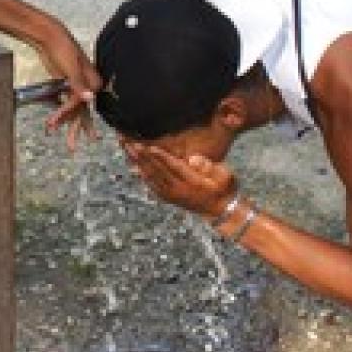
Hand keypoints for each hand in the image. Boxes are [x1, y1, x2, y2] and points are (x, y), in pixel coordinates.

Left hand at [38, 30, 101, 150]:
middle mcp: (87, 85)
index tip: (55, 120)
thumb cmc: (62, 47)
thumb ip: (79, 84)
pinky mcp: (66, 85)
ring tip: (68, 143)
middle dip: (77, 129)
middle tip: (72, 148)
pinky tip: (55, 124)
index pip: (82, 104)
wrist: (50, 36)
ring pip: (73, 110)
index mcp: (93, 81)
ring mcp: (76, 86)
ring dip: (67, 124)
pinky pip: (64, 103)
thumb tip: (89, 98)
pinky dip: (60, 114)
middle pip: (82, 111)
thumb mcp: (70, 65)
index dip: (70, 115)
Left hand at [122, 140, 236, 218]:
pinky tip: (133, 164)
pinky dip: (141, 174)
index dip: (160, 156)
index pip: (173, 166)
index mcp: (192, 182)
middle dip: (142, 154)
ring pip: (151, 176)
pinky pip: (151, 184)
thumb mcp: (225, 175)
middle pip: (157, 169)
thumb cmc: (224, 188)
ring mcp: (171, 194)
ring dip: (137, 161)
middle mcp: (178, 189)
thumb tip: (193, 158)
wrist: (220, 210)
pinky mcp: (167, 197)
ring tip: (126, 147)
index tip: (148, 145)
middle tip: (129, 140)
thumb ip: (209, 166)